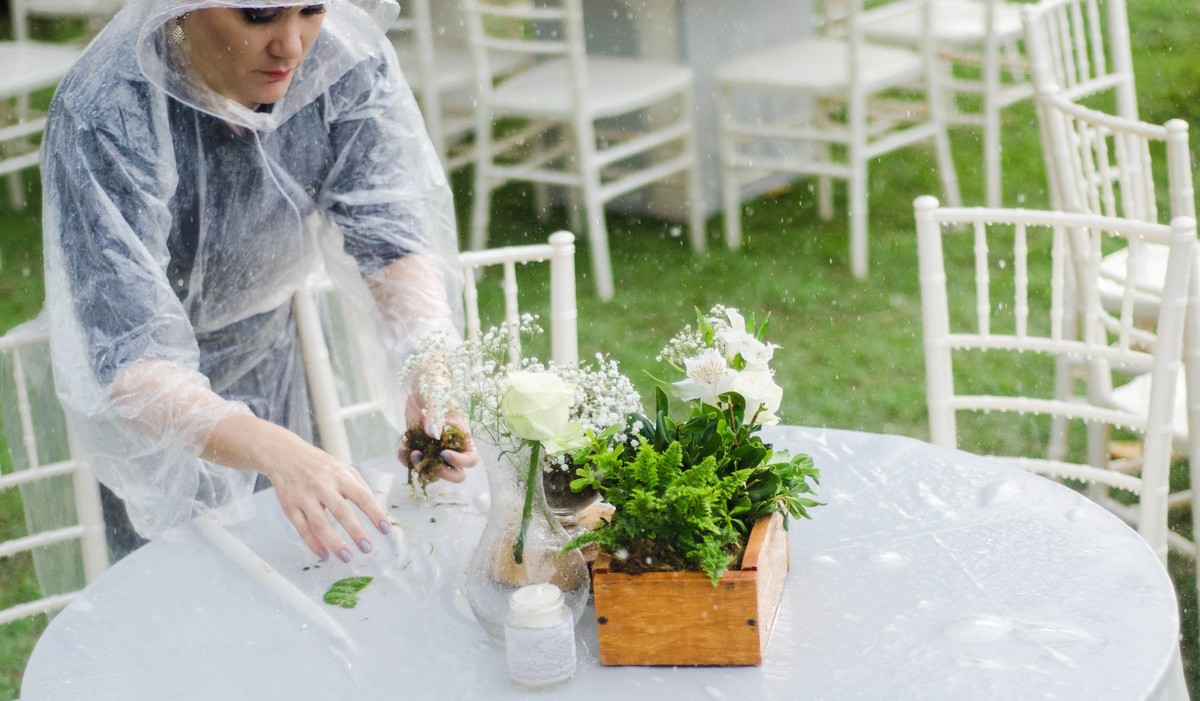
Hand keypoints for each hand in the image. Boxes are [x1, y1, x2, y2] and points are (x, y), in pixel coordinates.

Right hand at [203, 414, 390, 562]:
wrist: (284, 455)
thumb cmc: (320, 466)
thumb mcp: (343, 469)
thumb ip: (360, 487)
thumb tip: (377, 512)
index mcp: (339, 475)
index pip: (361, 496)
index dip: (375, 513)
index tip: (386, 529)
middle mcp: (321, 486)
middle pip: (341, 511)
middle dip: (356, 531)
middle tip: (368, 548)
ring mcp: (304, 497)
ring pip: (319, 524)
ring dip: (334, 543)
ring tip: (347, 557)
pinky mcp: (290, 508)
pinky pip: (302, 529)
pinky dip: (313, 544)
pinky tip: (325, 554)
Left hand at [400, 388, 478, 482]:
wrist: (422, 383)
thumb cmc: (437, 387)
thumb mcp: (437, 398)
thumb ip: (435, 415)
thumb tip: (432, 434)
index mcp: (462, 436)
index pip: (471, 459)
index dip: (460, 461)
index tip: (444, 453)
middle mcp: (451, 446)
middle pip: (457, 473)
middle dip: (443, 473)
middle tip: (429, 462)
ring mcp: (435, 449)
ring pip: (433, 471)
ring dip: (421, 468)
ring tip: (410, 454)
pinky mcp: (419, 446)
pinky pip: (415, 462)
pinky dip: (407, 460)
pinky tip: (401, 451)